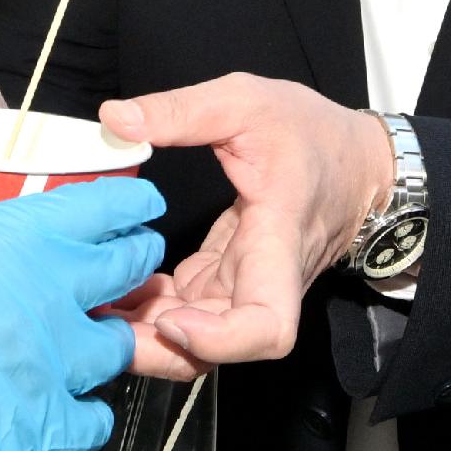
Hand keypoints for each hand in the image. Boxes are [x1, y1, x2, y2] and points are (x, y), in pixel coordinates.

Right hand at [0, 181, 166, 450]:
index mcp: (13, 239)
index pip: (103, 208)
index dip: (126, 205)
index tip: (138, 207)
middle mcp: (51, 295)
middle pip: (129, 269)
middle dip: (134, 262)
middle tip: (129, 265)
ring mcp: (57, 367)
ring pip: (119, 346)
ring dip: (107, 340)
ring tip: (89, 342)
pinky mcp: (49, 429)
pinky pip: (95, 418)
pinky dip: (85, 413)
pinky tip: (67, 411)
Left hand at [100, 74, 394, 368]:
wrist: (357, 162)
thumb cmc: (315, 135)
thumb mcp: (246, 101)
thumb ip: (180, 111)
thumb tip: (115, 118)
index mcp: (278, 241)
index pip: (268, 326)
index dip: (220, 340)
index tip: (172, 319)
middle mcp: (264, 279)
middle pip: (220, 348)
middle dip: (158, 349)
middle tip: (97, 319)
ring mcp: (245, 284)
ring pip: (198, 336)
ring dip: (145, 330)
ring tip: (92, 300)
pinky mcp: (228, 278)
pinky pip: (188, 308)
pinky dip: (150, 305)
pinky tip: (113, 282)